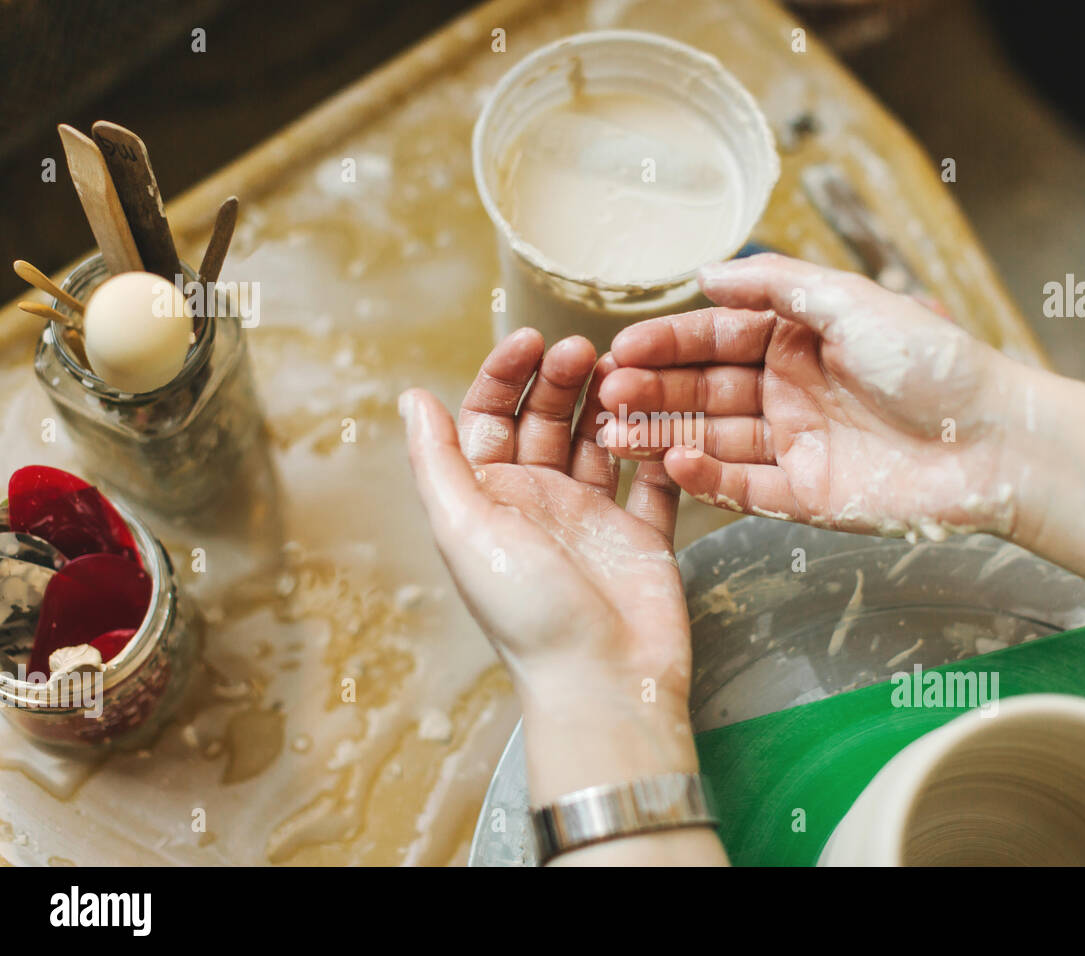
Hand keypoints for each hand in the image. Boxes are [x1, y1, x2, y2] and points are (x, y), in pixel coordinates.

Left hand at [401, 330, 704, 807]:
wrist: (604, 678)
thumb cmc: (528, 611)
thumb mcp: (465, 528)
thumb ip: (438, 461)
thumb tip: (411, 396)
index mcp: (489, 497)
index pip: (489, 416)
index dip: (505, 374)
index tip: (533, 340)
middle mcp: (538, 501)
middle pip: (547, 419)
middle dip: (561, 380)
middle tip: (586, 351)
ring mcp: (592, 516)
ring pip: (599, 439)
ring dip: (608, 403)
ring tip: (624, 374)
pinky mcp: (643, 535)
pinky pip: (651, 478)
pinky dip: (655, 448)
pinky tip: (659, 417)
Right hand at [598, 253, 1023, 541]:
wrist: (994, 440)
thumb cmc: (934, 363)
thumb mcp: (852, 301)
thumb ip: (777, 284)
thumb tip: (706, 272)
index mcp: (799, 341)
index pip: (716, 339)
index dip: (667, 344)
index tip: (619, 349)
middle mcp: (790, 391)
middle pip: (704, 390)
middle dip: (653, 390)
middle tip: (605, 393)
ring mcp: (796, 445)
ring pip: (713, 440)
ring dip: (663, 435)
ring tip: (614, 433)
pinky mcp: (806, 496)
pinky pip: (745, 487)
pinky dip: (707, 478)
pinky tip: (672, 464)